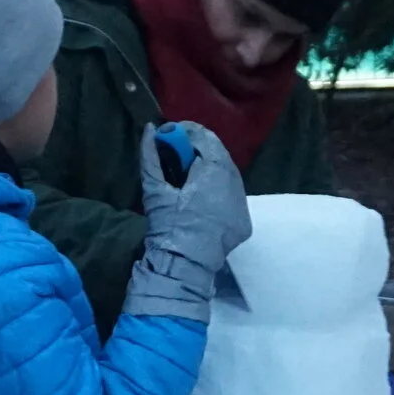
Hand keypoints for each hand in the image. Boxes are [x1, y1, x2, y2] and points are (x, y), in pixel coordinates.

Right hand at [126, 122, 249, 322]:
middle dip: (197, 152)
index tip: (168, 137)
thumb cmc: (168, 225)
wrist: (184, 266)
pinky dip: (217, 192)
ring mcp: (242, 203)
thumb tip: (150, 128)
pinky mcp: (243, 221)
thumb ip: (150, 156)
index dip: (186, 132)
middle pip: (218, 155)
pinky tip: (201, 201)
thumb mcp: (154, 189)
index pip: (205, 138)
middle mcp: (235, 183)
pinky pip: (231, 196)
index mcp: (215, 171)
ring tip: (188, 180)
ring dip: (209, 171)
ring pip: (227, 174)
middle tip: (176, 158)